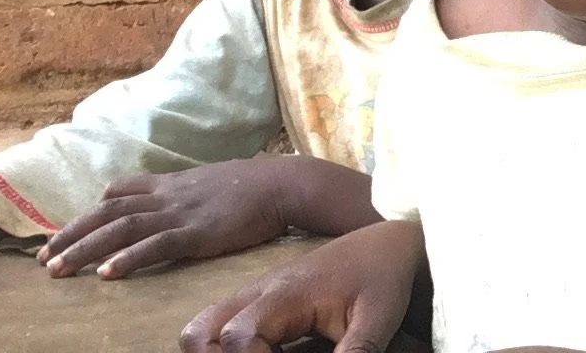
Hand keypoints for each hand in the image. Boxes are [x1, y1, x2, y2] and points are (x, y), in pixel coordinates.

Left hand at [40, 156, 376, 278]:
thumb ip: (192, 189)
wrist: (285, 183)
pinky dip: (127, 258)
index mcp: (176, 182)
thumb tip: (183, 196)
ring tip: (57, 269)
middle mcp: (171, 195)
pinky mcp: (197, 232)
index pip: (122, 189)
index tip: (71, 227)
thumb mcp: (216, 180)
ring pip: (121, 228)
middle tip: (45, 257)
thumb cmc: (258, 186)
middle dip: (73, 233)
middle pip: (109, 210)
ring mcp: (182, 212)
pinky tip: (106, 274)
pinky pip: (155, 245)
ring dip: (85, 249)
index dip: (93, 209)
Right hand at [180, 220, 422, 352]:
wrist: (387, 242)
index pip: (237, 336)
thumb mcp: (376, 320)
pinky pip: (220, 324)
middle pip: (198, 333)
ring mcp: (256, 295)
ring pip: (202, 328)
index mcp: (286, 295)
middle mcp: (261, 293)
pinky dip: (223, 347)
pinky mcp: (262, 301)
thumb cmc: (383, 277)